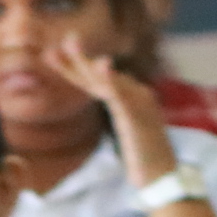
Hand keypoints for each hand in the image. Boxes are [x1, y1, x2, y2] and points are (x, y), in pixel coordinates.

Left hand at [50, 32, 176, 182]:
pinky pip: (123, 96)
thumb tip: (118, 105)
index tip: (51, 54)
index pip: (98, 80)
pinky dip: (111, 80)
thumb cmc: (146, 162)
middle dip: (78, 57)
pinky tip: (101, 66)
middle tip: (63, 38)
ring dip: (88, 61)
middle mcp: (138, 96)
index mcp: (132, 100)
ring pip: (109, 79)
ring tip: (71, 44)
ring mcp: (140, 105)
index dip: (73, 67)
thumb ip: (123, 117)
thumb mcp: (130, 135)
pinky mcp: (140, 117)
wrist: (165, 178)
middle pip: (101, 74)